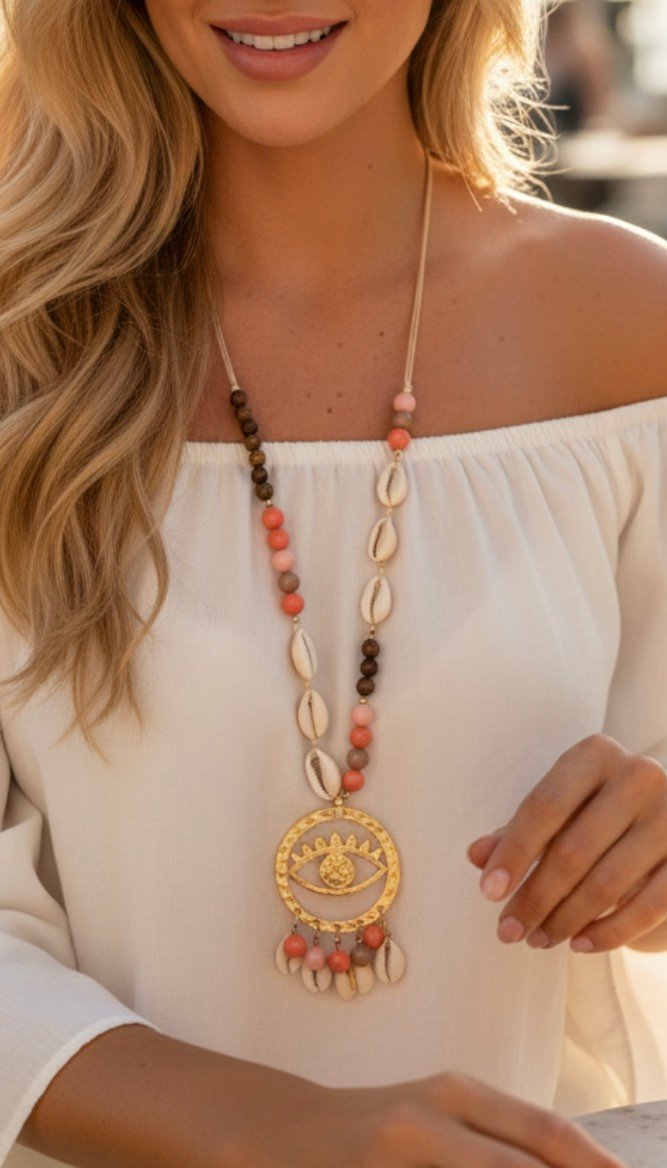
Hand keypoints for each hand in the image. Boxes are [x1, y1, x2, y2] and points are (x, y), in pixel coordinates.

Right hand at [243, 1067, 625, 1167]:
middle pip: (525, 1161)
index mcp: (460, 1092)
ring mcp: (402, 1143)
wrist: (286, 1131)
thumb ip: (494, 1141)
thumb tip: (568, 1163)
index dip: (594, 1163)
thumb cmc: (378, 1134)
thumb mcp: (438, 1120)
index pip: (547, 1132)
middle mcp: (436, 1111)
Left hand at [466, 733, 666, 952]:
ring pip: (608, 882)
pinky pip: (648, 906)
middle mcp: (638, 776)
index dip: (513, 852)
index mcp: (596, 754)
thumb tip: (476, 856)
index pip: (545, 806)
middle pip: (574, 848)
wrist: (663, 818)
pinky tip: (579, 944)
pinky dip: (610, 932)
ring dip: (566, 919)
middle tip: (508, 931)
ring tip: (537, 940)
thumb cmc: (595, 810)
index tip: (488, 893)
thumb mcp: (558, 810)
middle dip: (535, 897)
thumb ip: (516, 831)